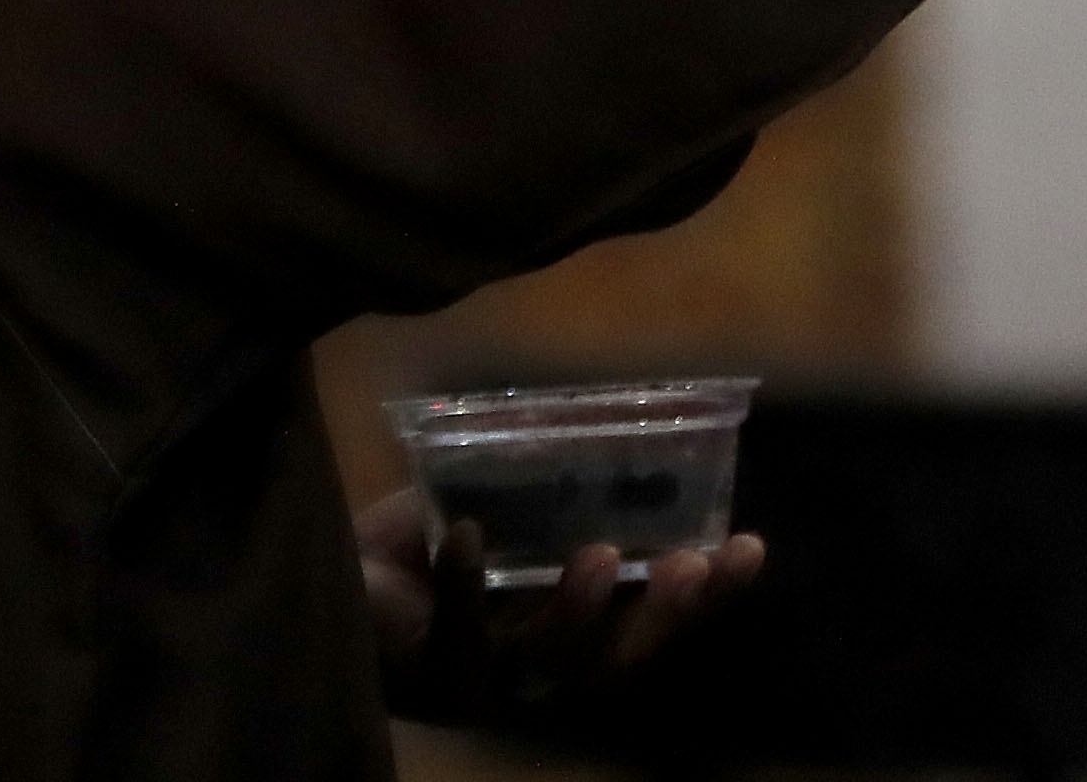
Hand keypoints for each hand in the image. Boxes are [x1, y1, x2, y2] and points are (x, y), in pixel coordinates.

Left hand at [359, 485, 765, 723]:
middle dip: (663, 619)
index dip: (705, 599)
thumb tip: (624, 403)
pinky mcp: (423, 676)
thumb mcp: (506, 500)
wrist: (335, 571)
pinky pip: (453, 637)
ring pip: (546, 666)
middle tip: (695, 564)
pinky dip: (464, 588)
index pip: (652, 627)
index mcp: (569, 635)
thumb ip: (558, 476)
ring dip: (577, 614)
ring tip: (600, 556)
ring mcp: (481, 684)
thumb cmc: (429, 539)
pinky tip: (466, 536)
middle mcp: (535, 673)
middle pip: (616, 666)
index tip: (751, 548)